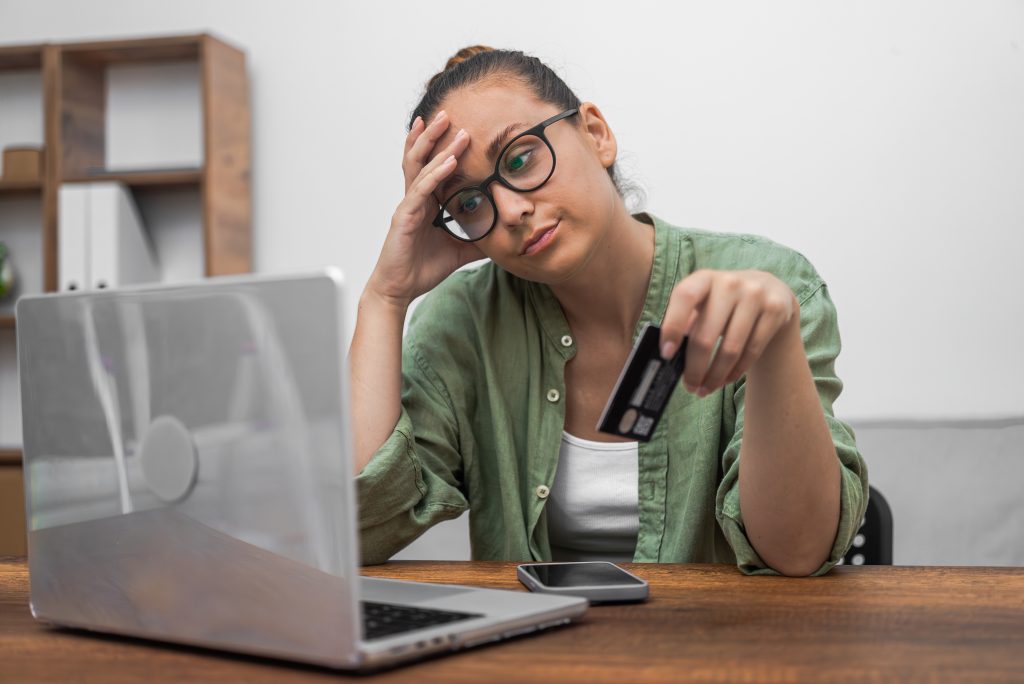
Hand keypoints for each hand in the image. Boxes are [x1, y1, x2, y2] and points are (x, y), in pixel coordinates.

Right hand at [367, 110, 484, 306]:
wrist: (399, 289)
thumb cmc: (422, 268)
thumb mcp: (460, 251)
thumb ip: (478, 240)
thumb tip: (503, 237)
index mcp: (425, 203)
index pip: (432, 167)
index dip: (441, 147)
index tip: (456, 127)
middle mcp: (415, 199)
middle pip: (421, 157)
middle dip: (434, 134)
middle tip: (448, 112)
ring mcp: (408, 205)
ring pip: (418, 166)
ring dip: (433, 143)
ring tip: (445, 123)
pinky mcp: (404, 217)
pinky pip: (420, 190)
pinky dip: (435, 174)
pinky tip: (449, 161)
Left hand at [659, 270, 798, 396]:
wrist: (770, 290)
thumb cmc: (724, 302)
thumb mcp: (704, 302)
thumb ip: (687, 321)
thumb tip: (668, 355)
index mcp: (705, 278)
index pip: (684, 297)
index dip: (673, 325)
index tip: (666, 354)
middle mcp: (730, 283)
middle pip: (706, 335)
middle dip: (695, 368)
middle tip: (690, 386)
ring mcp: (755, 295)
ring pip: (731, 349)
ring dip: (715, 376)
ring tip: (706, 389)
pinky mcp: (775, 310)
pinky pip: (752, 350)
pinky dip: (736, 371)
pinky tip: (725, 380)